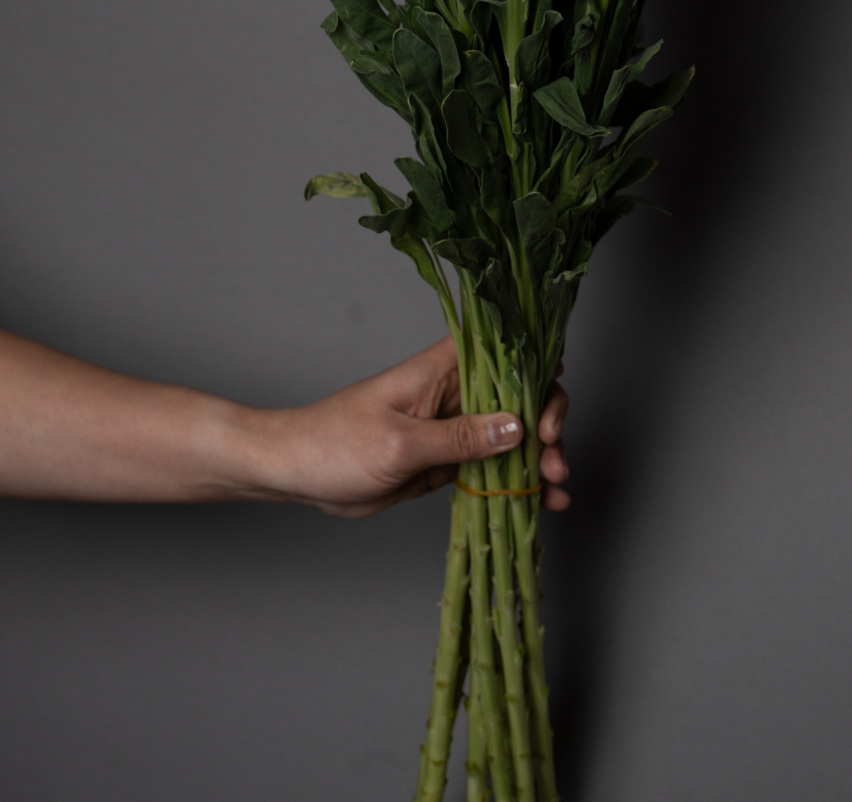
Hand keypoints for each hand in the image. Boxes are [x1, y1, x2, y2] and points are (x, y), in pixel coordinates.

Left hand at [245, 335, 569, 517]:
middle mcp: (455, 391)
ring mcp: (453, 425)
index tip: (543, 417)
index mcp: (442, 369)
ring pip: (513, 432)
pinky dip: (520, 480)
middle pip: (520, 393)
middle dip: (547, 423)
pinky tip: (542, 500)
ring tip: (555, 489)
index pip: (505, 351)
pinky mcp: (447, 457)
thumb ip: (459, 438)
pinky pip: (493, 464)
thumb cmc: (334, 443)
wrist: (297, 472)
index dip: (537, 374)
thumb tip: (517, 427)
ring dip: (540, 457)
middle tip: (553, 461)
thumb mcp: (399, 444)